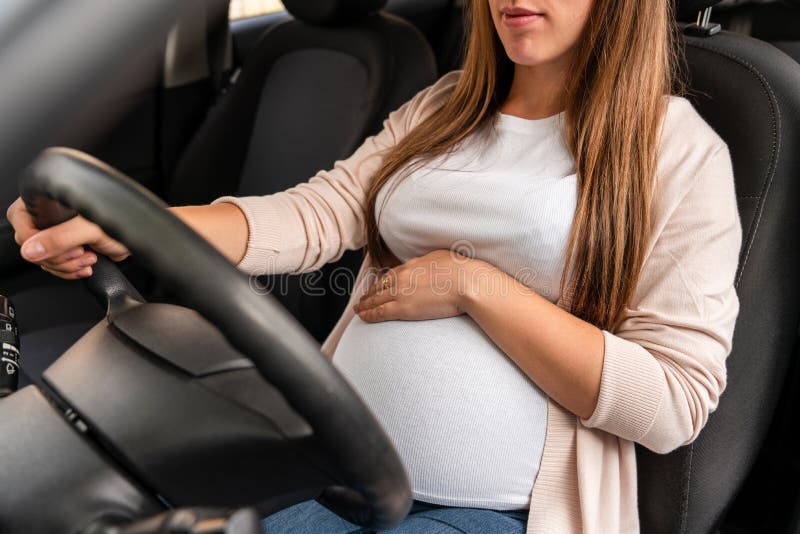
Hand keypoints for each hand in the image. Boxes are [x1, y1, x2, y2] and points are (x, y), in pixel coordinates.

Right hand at [6, 196, 129, 279]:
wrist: (141, 235)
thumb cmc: (124, 221)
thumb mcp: (91, 229)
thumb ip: (61, 238)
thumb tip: (31, 250)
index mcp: (51, 199)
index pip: (20, 218)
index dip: (34, 238)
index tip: (55, 246)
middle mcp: (50, 214)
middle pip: (31, 244)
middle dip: (57, 255)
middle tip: (80, 251)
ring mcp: (58, 232)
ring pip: (43, 258)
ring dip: (66, 265)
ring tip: (89, 258)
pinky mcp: (68, 246)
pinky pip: (55, 264)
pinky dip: (70, 269)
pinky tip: (87, 265)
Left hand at [354, 249, 484, 321]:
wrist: (467, 282)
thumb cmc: (463, 271)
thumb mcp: (444, 259)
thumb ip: (431, 264)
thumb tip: (430, 267)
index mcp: (413, 265)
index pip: (392, 274)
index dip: (383, 282)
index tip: (378, 286)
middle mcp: (403, 276)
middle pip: (381, 286)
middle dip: (370, 293)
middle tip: (363, 299)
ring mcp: (401, 292)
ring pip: (376, 299)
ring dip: (365, 304)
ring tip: (358, 308)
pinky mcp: (402, 308)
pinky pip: (380, 312)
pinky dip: (368, 314)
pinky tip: (362, 316)